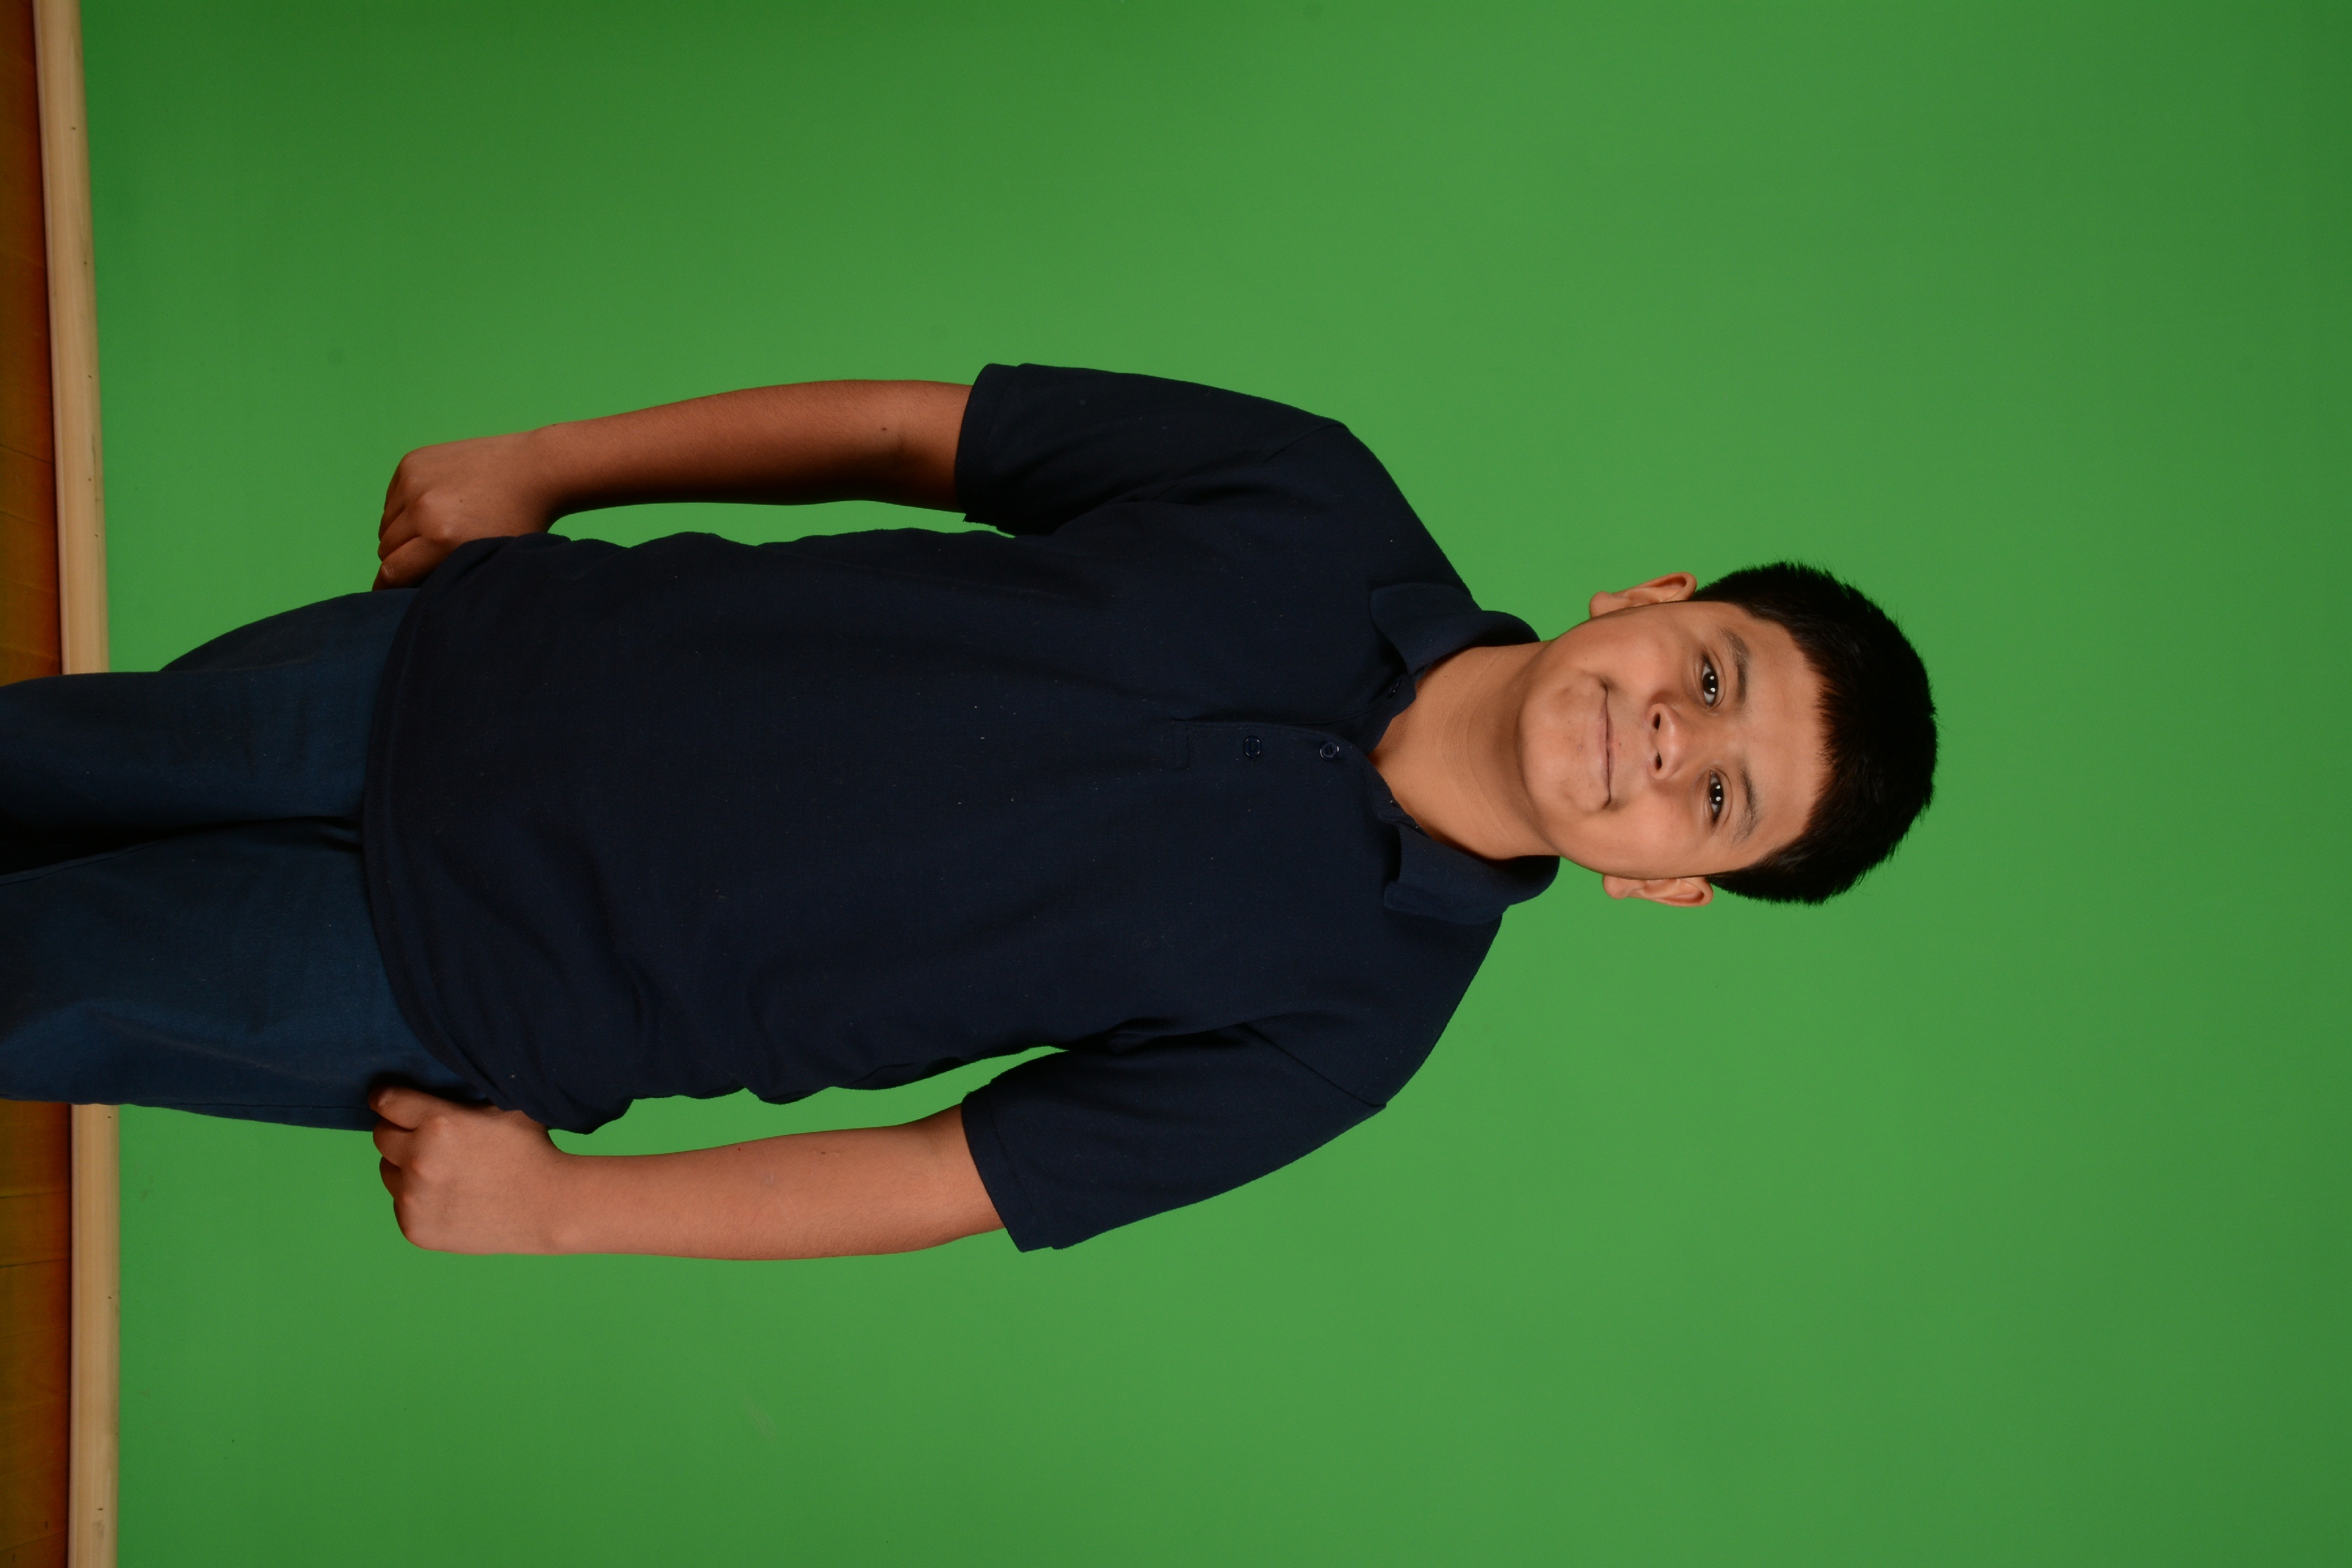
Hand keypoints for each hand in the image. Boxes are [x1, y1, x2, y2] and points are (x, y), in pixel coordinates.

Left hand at [371, 1085, 576, 1252]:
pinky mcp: (415, 1228)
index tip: (387, 1098)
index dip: (387, 1097)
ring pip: (388, 1171)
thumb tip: (446, 1062)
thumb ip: (467, 1088)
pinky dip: (416, 1198)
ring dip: (405, 1166)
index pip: (387, 1102)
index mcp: (439, 1123)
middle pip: (382, 1136)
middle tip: (426, 1136)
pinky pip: (400, 1203)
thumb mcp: (504, 1105)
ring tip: (442, 1169)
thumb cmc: (531, 1151)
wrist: (549, 1208)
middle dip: (399, 1131)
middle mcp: (419, 1161)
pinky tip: (448, 1196)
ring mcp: (414, 1198)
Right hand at [374, 430, 557, 589]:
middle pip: (386, 547)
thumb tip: (415, 590)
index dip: (389, 587)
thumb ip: (449, 576)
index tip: (391, 593)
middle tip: (425, 560)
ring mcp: (414, 480)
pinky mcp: (412, 461)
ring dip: (401, 533)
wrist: (534, 469)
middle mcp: (421, 507)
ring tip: (433, 533)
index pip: (391, 571)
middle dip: (400, 558)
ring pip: (387, 523)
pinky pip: (393, 498)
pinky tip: (434, 507)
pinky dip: (405, 507)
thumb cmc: (520, 521)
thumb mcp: (490, 559)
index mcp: (440, 536)